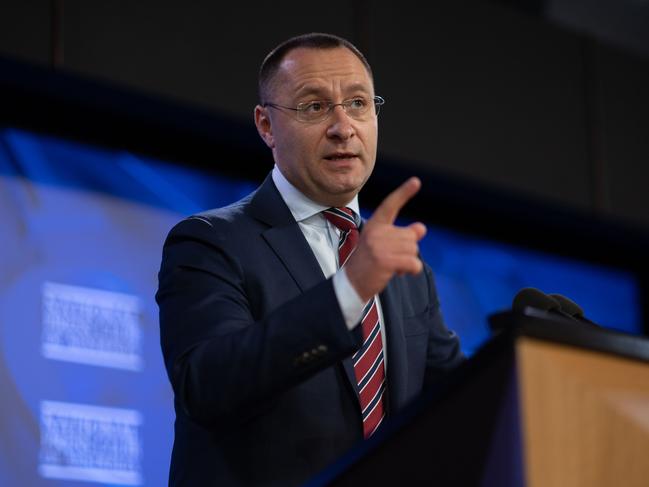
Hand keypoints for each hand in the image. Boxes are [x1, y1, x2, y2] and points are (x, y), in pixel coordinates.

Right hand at [345, 177, 426, 301]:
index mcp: (374, 225)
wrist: (351, 284)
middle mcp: (376, 232)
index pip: (390, 205)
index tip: (416, 181)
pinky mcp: (385, 261)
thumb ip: (402, 236)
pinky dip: (411, 270)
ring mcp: (379, 246)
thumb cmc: (368, 264)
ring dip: (408, 261)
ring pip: (414, 250)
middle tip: (390, 259)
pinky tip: (398, 273)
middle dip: (407, 250)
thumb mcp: (382, 245)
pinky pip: (414, 263)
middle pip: (411, 236)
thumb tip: (421, 228)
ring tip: (390, 266)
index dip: (404, 193)